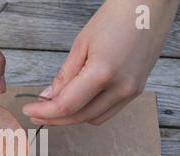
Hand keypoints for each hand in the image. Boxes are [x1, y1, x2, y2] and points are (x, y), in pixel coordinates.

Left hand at [22, 0, 178, 125]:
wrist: (150, 6)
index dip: (45, 112)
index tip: (29, 110)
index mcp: (103, 73)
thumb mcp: (82, 43)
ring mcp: (132, 91)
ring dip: (73, 118)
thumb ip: (65, 75)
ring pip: (95, 119)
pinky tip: (78, 104)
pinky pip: (109, 112)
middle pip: (80, 117)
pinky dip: (90, 112)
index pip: (67, 105)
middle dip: (55, 119)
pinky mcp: (137, 90)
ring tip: (54, 109)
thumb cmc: (117, 16)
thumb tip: (49, 96)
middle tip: (37, 114)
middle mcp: (121, 88)